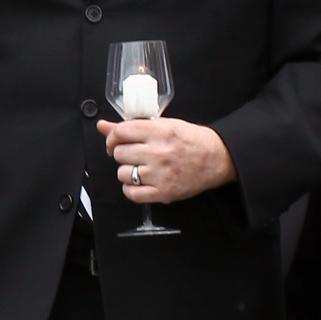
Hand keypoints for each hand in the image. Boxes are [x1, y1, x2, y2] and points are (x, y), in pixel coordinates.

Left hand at [97, 115, 233, 204]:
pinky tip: (140, 182)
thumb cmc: (191, 140)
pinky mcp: (163, 192)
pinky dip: (131, 189)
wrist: (217, 158)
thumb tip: (103, 126)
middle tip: (133, 154)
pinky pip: (132, 194)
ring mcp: (160, 175)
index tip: (115, 141)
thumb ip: (132, 127)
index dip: (112, 137)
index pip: (120, 133)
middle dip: (122, 153)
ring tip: (140, 168)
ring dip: (127, 171)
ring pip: (123, 174)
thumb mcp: (164, 125)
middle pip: (119, 154)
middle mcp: (158, 153)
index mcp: (159, 132)